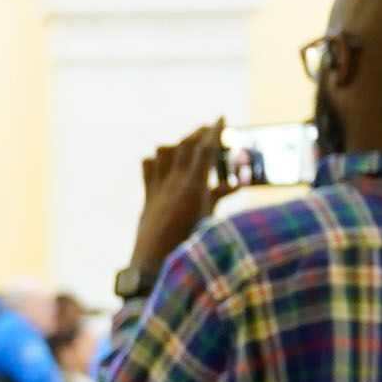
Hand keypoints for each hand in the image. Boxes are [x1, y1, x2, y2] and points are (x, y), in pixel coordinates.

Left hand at [132, 122, 227, 275]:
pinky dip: (157, 160)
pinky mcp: (147, 196)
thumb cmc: (188, 245)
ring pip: (163, 152)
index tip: (221, 117)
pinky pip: (148, 168)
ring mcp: (157, 188)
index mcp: (193, 187)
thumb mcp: (208, 219)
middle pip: (184, 145)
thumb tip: (234, 185)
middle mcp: (173, 183)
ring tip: (190, 143)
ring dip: (178, 144)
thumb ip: (218, 197)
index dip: (213, 131)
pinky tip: (164, 161)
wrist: (154, 263)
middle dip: (198, 134)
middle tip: (209, 129)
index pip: (204, 150)